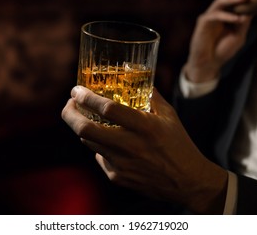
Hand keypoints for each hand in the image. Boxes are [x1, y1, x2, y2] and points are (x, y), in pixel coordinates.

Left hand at [61, 86, 228, 213]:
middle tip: (69, 104)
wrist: (187, 181)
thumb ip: (150, 94)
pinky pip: (99, 157)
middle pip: (85, 130)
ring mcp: (121, 164)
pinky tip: (107, 141)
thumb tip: (134, 74)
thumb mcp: (169, 115)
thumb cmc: (179, 144)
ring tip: (84, 117)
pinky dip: (99, 146)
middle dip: (70, 114)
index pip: (107, 109)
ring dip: (82, 128)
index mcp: (145, 127)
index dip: (86, 98)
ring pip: (88, 143)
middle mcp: (130, 146)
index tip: (76, 90)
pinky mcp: (117, 177)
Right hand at [184, 0, 251, 82]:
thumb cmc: (223, 50)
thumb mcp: (239, 36)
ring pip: (220, 1)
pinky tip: (237, 19)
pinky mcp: (203, 22)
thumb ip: (244, 23)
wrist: (209, 64)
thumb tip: (253, 8)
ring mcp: (210, 16)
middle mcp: (218, 12)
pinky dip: (227, 16)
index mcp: (226, 14)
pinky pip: (215, 15)